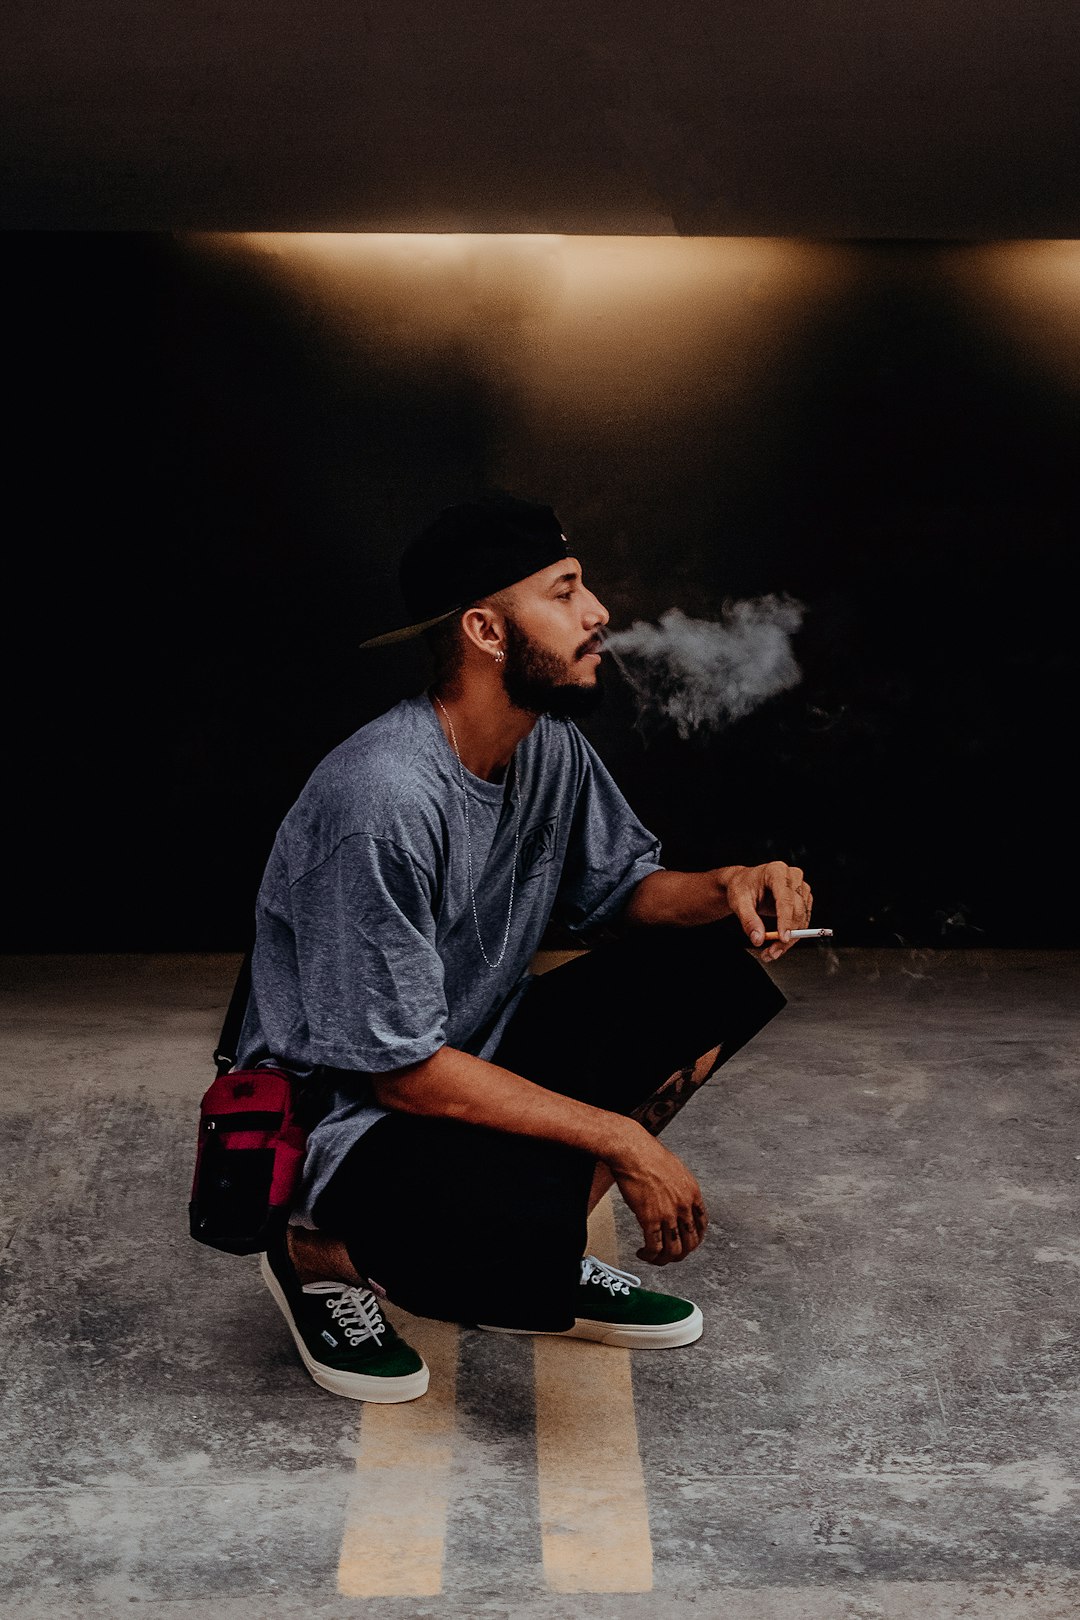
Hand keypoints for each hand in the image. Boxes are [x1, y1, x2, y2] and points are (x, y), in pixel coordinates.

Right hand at [606, 1121, 707, 1264]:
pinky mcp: (649, 1219)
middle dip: (680, 1253)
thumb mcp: (675, 1170)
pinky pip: (654, 1247)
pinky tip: (642, 1253)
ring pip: (674, 1250)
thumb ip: (679, 1188)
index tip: (687, 1242)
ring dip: (664, 1259)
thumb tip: (674, 1198)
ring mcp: (668, 1214)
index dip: (695, 1238)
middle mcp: (684, 1206)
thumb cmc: (648, 1154)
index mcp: (692, 1193)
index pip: (702, 1225)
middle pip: (690, 1242)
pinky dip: (649, 1256)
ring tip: (654, 1258)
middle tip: (669, 1255)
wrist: (632, 1150)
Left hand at [719, 860, 812, 961]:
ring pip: (802, 919)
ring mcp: (801, 887)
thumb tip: (758, 939)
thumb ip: (748, 920)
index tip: (782, 938)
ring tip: (772, 952)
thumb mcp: (739, 902)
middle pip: (797, 910)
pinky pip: (802, 921)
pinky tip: (779, 945)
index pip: (786, 898)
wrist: (745, 884)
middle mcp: (793, 877)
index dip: (786, 920)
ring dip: (790, 939)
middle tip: (772, 952)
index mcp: (776, 871)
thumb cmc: (742, 887)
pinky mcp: (804, 899)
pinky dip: (792, 936)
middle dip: (787, 935)